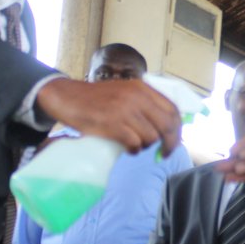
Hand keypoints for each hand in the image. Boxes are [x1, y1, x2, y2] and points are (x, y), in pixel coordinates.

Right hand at [36, 77, 180, 153]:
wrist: (66, 96)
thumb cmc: (96, 98)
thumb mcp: (125, 93)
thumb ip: (144, 105)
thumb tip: (164, 129)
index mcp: (143, 89)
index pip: (173, 110)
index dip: (177, 129)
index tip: (173, 142)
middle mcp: (137, 97)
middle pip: (167, 125)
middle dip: (169, 144)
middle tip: (163, 154)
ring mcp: (125, 110)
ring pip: (151, 137)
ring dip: (146, 146)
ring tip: (135, 145)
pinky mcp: (112, 123)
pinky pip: (134, 143)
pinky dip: (134, 150)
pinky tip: (127, 148)